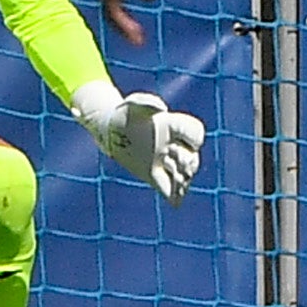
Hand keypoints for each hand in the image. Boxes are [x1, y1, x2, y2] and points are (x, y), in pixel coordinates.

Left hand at [76, 83, 206, 204]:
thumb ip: (147, 102)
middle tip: (172, 159)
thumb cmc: (124, 114)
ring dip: (182, 179)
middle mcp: (173, 145)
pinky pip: (168, 188)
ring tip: (178, 180)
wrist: (110, 129)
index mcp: (174, 127)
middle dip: (187, 160)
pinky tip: (176, 204)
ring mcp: (165, 161)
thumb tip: (161, 108)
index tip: (182, 142)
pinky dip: (174, 197)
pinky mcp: (154, 174)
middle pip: (192, 156)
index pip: (195, 131)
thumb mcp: (133, 104)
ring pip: (183, 174)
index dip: (194, 138)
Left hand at [94, 0, 161, 46]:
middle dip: (122, 26)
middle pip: (109, 10)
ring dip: (125, 29)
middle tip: (137, 39)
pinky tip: (138, 36)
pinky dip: (125, 26)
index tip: (135, 28)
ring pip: (112, 15)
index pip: (112, 0)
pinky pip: (115, 13)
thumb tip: (148, 1)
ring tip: (139, 40)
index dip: (122, 15)